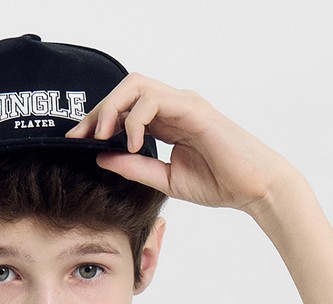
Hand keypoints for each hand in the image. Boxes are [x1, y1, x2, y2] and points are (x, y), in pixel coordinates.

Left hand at [65, 75, 297, 213]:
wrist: (254, 187)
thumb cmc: (220, 182)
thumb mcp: (166, 180)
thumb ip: (135, 168)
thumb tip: (101, 158)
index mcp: (167, 121)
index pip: (124, 108)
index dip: (98, 120)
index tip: (78, 140)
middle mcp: (173, 106)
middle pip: (124, 89)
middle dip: (98, 110)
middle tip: (82, 136)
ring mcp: (183, 103)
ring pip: (135, 86)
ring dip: (112, 108)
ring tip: (103, 136)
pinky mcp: (193, 108)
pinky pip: (154, 101)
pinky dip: (135, 120)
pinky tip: (131, 143)